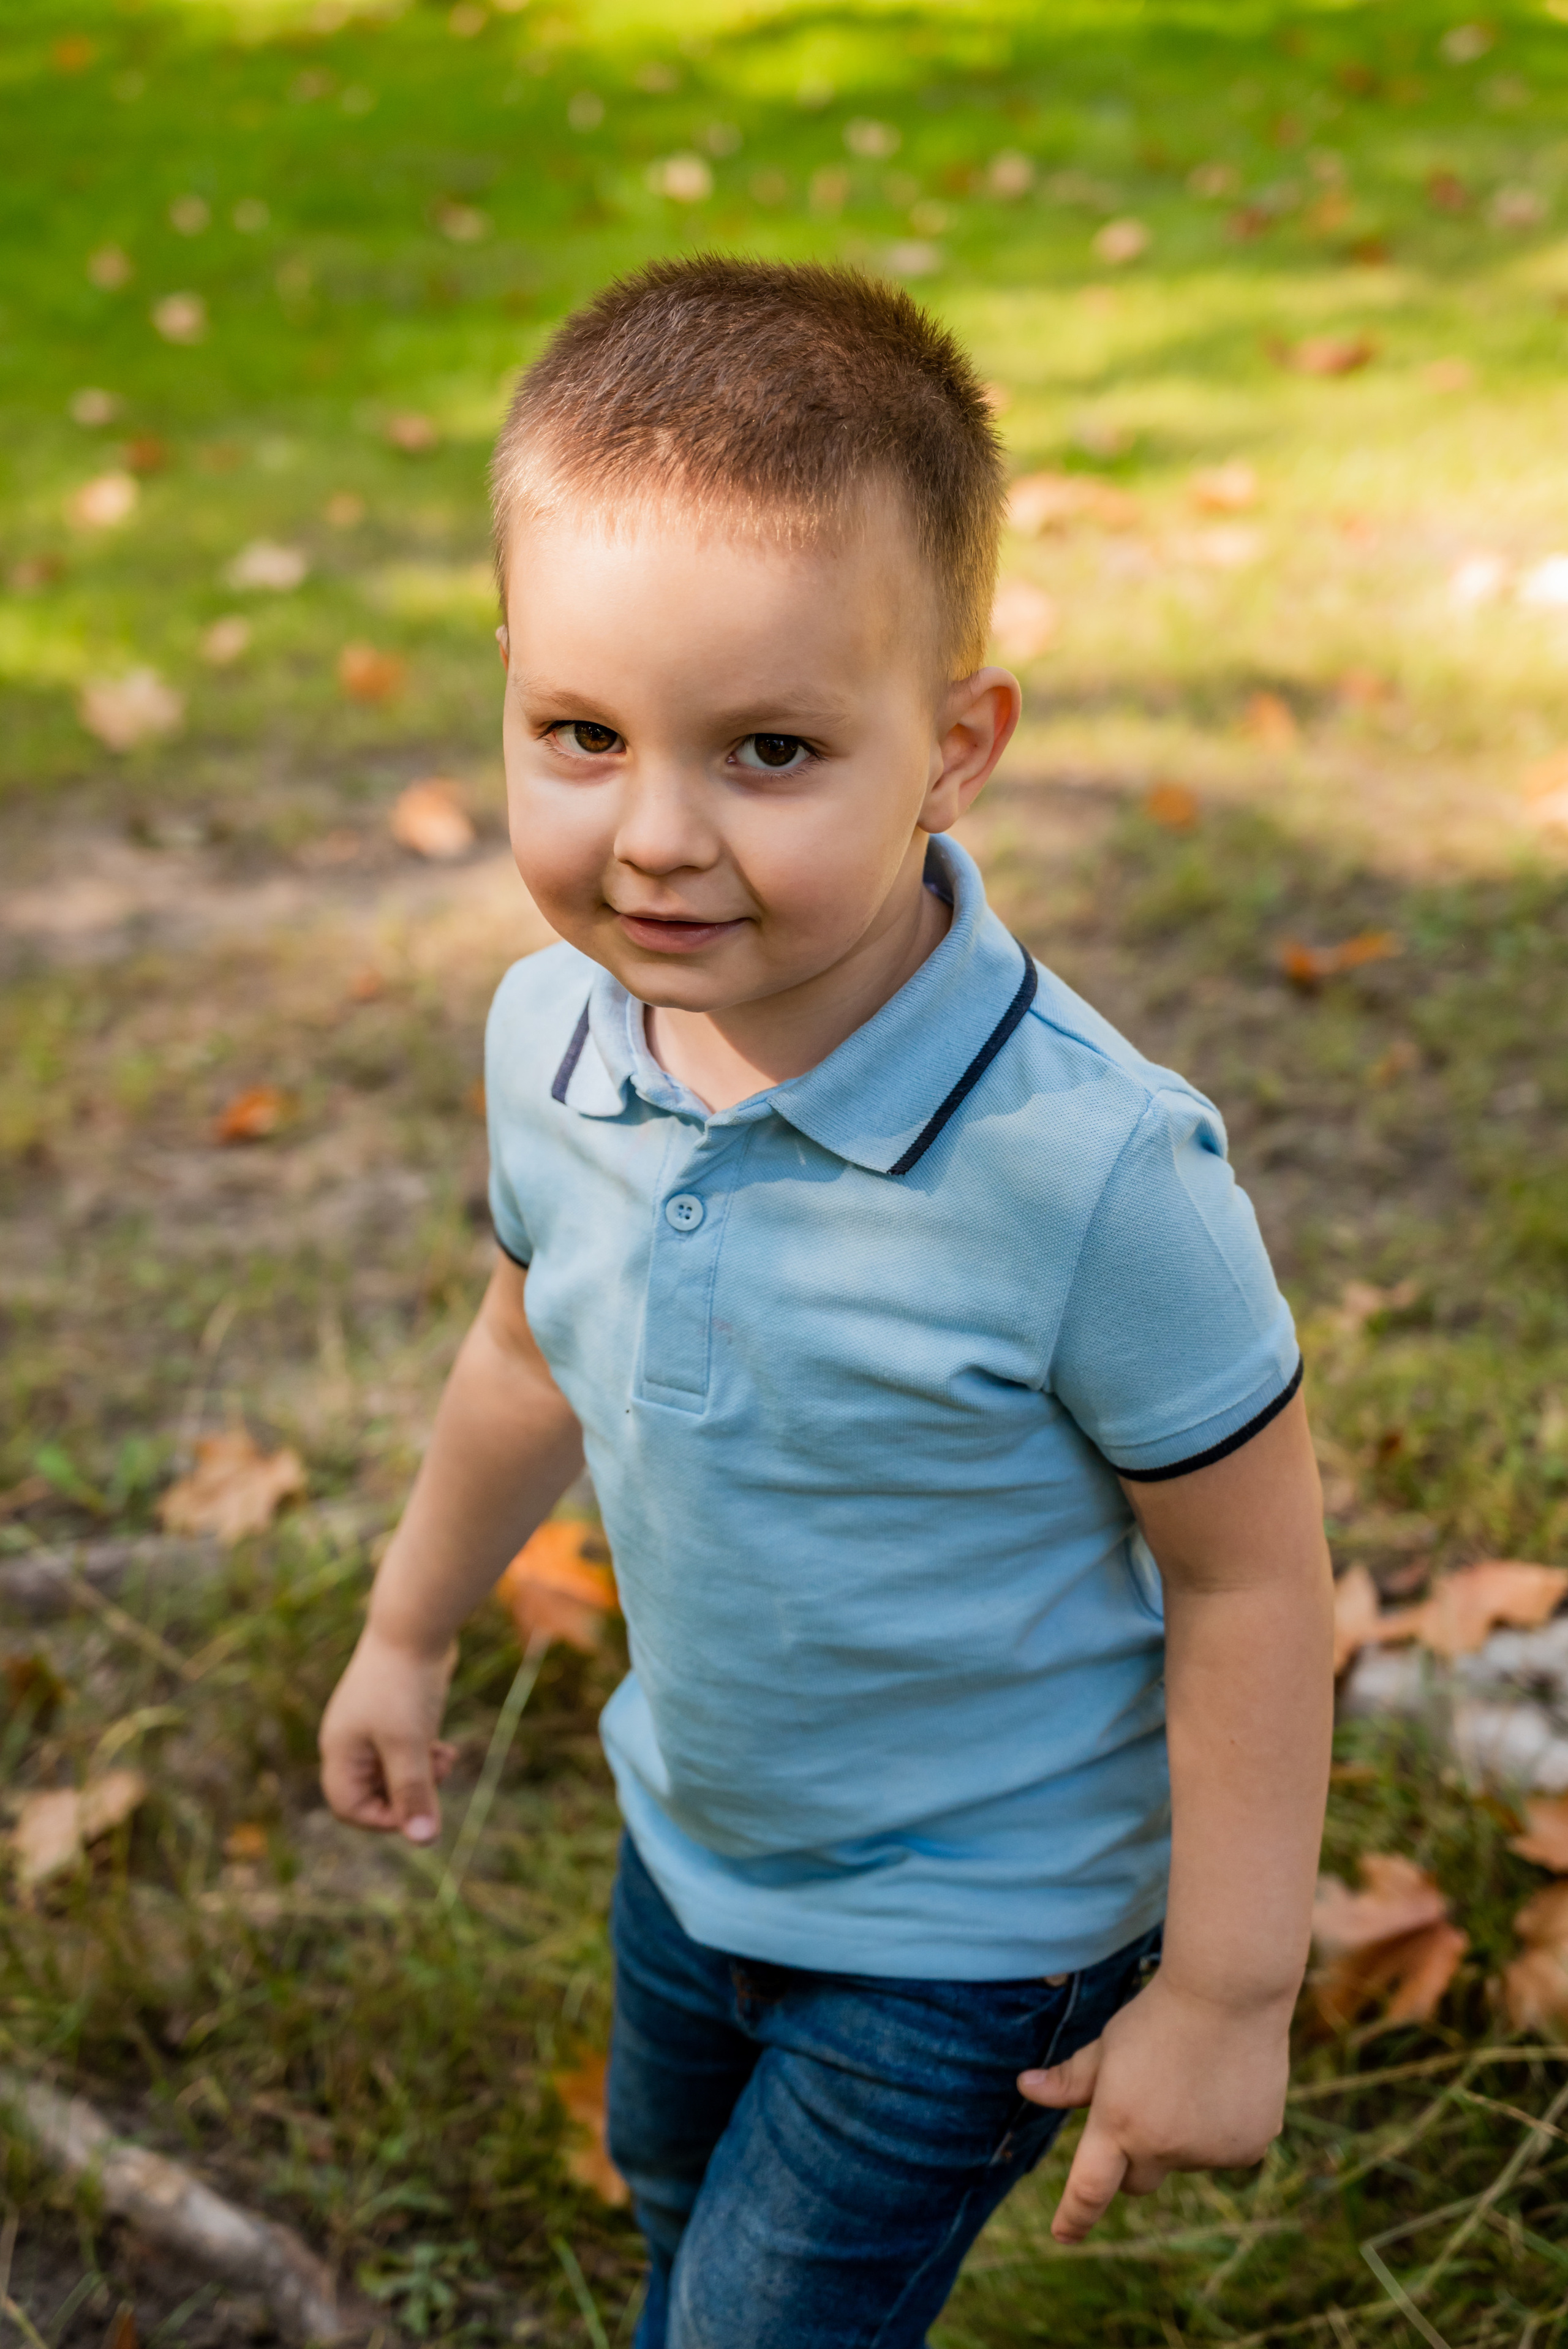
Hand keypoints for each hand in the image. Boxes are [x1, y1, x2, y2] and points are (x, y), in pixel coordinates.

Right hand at [319, 1624, 458, 1843]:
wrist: (415, 1626)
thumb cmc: (404, 1686)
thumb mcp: (410, 1745)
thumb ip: (414, 1793)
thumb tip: (424, 1841)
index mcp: (340, 1751)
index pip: (349, 1807)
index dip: (382, 1819)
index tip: (417, 1811)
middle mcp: (351, 1741)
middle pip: (373, 1792)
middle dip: (408, 1794)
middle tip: (436, 1776)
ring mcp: (373, 1726)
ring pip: (395, 1771)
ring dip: (422, 1776)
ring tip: (444, 1759)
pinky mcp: (396, 1713)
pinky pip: (407, 1751)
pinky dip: (426, 1756)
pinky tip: (447, 1749)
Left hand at [1018, 1971, 1290, 2242]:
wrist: (1229, 1994)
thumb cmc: (1159, 2015)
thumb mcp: (1109, 2044)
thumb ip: (1070, 2079)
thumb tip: (1024, 2088)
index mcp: (1119, 2122)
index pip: (1089, 2189)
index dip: (1074, 2217)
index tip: (1063, 2235)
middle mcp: (1162, 2147)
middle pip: (1137, 2181)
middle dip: (1133, 2158)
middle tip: (1146, 2105)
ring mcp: (1207, 2153)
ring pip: (1185, 2161)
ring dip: (1183, 2136)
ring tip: (1195, 2075)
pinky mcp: (1248, 2150)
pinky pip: (1226, 2153)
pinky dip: (1223, 2130)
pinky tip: (1227, 2083)